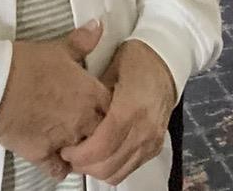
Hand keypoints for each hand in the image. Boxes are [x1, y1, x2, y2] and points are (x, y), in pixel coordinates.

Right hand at [0, 21, 109, 176]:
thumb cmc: (27, 64)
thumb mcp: (58, 48)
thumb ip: (82, 41)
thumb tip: (98, 26)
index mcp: (90, 93)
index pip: (114, 106)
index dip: (109, 105)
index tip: (102, 103)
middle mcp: (82, 120)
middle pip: (103, 131)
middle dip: (98, 127)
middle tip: (89, 121)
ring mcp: (64, 140)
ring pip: (84, 152)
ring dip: (81, 146)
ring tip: (75, 139)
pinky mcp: (43, 154)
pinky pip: (59, 170)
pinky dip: (60, 166)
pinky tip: (58, 158)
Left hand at [60, 39, 176, 185]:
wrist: (166, 60)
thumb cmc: (136, 59)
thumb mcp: (110, 68)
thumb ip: (93, 96)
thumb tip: (72, 117)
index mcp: (131, 108)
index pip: (102, 145)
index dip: (81, 154)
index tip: (66, 149)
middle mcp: (144, 129)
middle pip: (109, 165)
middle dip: (84, 166)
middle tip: (69, 155)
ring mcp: (152, 141)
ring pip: (118, 173)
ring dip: (97, 170)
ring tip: (83, 157)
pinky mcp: (155, 147)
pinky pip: (130, 169)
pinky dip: (112, 168)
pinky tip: (101, 156)